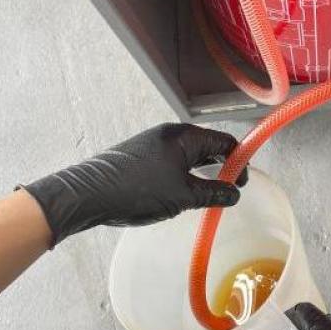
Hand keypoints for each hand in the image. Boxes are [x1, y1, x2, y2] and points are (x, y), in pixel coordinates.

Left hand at [22, 123, 246, 245]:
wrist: (87, 195)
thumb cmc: (138, 191)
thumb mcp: (183, 196)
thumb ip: (214, 193)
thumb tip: (235, 194)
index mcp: (185, 136)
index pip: (224, 142)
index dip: (239, 162)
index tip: (242, 183)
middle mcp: (170, 133)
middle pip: (207, 146)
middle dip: (221, 166)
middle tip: (228, 189)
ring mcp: (153, 142)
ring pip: (189, 154)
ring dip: (202, 172)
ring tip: (206, 194)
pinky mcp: (140, 154)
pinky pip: (172, 159)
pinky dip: (184, 173)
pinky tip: (180, 192)